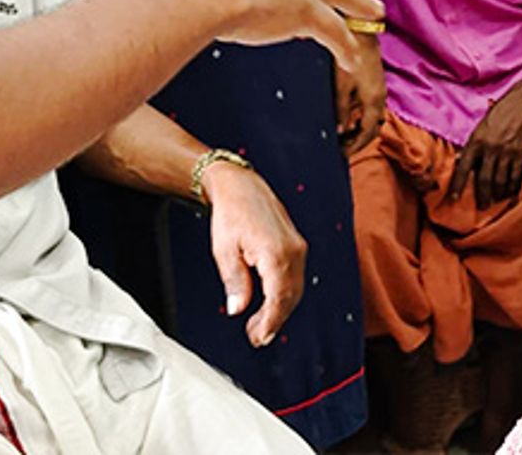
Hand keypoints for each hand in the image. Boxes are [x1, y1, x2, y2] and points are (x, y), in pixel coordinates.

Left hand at [200, 161, 307, 347]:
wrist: (241, 185)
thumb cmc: (231, 212)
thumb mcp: (224, 250)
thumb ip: (234, 282)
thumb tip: (238, 308)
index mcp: (275, 253)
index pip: (278, 299)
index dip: (270, 322)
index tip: (259, 337)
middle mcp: (293, 250)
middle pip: (290, 297)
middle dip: (274, 321)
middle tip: (256, 337)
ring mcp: (297, 247)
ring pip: (295, 289)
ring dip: (280, 309)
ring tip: (259, 324)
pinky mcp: (296, 245)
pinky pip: (295, 277)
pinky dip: (284, 294)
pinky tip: (269, 302)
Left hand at [333, 34, 385, 153]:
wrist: (361, 31)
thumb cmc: (349, 56)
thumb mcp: (341, 87)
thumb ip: (341, 111)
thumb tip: (339, 132)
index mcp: (374, 101)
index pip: (367, 133)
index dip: (355, 147)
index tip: (341, 156)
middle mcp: (380, 97)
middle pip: (373, 128)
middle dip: (358, 141)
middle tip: (341, 149)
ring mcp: (379, 89)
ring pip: (373, 118)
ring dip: (360, 129)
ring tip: (342, 137)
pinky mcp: (375, 82)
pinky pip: (370, 107)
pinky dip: (361, 117)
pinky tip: (347, 117)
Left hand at [448, 82, 521, 207]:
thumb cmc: (500, 112)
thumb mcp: (480, 126)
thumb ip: (472, 145)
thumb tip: (458, 160)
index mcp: (476, 140)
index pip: (463, 168)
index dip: (457, 186)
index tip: (453, 199)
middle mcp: (490, 148)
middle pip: (484, 180)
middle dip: (482, 197)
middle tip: (481, 207)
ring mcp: (507, 152)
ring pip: (500, 182)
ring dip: (497, 195)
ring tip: (495, 202)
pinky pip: (516, 177)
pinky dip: (513, 189)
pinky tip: (511, 195)